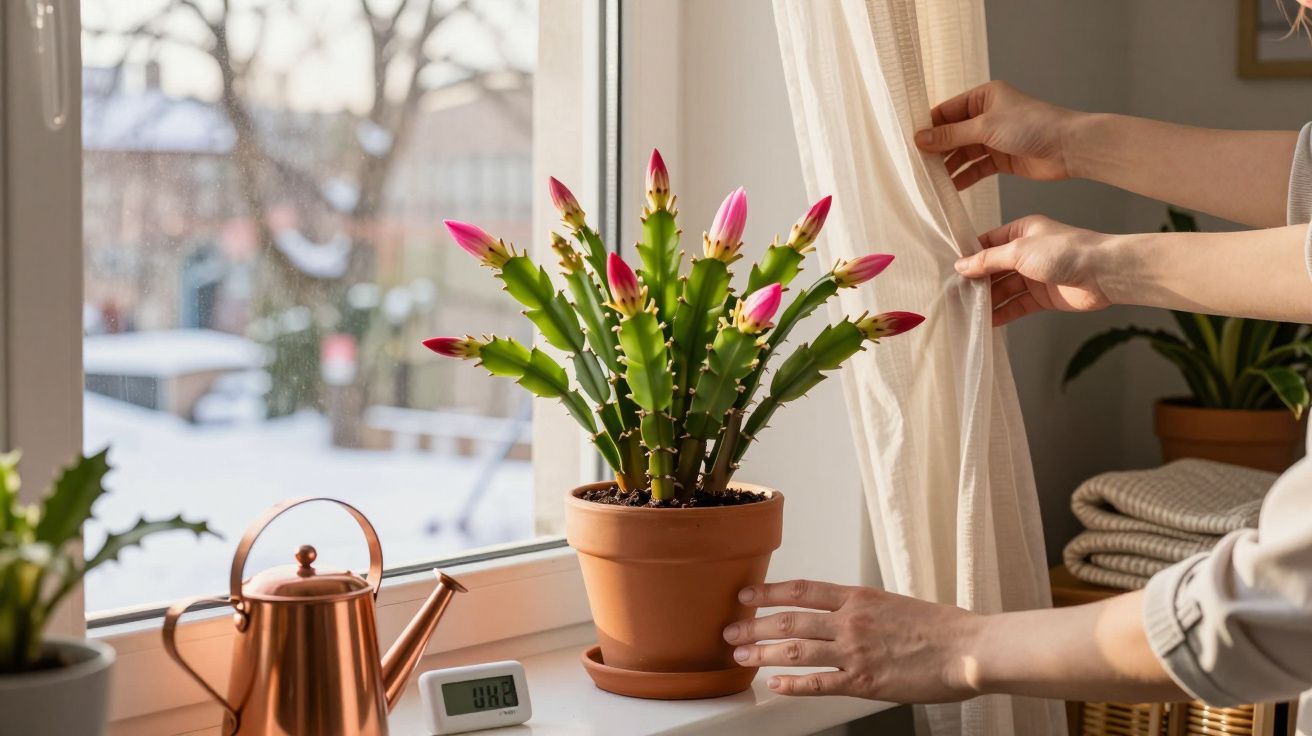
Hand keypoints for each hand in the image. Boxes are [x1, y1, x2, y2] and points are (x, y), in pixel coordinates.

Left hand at [723, 580, 981, 701]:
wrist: (968, 648)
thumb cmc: (939, 627)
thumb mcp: (892, 603)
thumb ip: (861, 607)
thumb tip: (837, 610)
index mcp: (858, 597)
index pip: (801, 589)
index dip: (768, 592)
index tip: (745, 596)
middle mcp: (851, 620)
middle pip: (790, 620)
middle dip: (754, 626)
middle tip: (731, 632)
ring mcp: (855, 651)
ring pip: (797, 650)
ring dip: (763, 652)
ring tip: (741, 656)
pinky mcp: (864, 681)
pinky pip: (819, 683)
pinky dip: (792, 684)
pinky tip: (775, 684)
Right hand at [915, 81, 1078, 189]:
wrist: (1069, 148)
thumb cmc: (1033, 126)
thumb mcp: (986, 127)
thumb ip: (951, 135)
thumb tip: (920, 138)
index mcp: (983, 97)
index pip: (946, 111)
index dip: (928, 126)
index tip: (909, 143)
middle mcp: (986, 115)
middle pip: (952, 133)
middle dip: (936, 149)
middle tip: (916, 166)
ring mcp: (993, 138)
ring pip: (962, 152)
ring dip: (948, 166)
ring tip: (930, 180)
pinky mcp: (1001, 158)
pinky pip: (975, 167)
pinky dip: (964, 176)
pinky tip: (950, 188)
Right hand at [956, 215, 1113, 325]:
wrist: (1103, 273)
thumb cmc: (1066, 251)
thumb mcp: (1019, 249)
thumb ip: (988, 260)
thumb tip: (962, 266)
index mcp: (1022, 231)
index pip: (987, 243)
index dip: (970, 256)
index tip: (950, 270)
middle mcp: (1027, 253)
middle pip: (994, 269)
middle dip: (976, 282)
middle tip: (954, 295)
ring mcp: (1035, 276)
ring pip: (1004, 289)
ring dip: (987, 300)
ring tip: (966, 311)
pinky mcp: (1043, 297)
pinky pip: (1016, 306)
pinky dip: (1002, 314)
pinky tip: (987, 321)